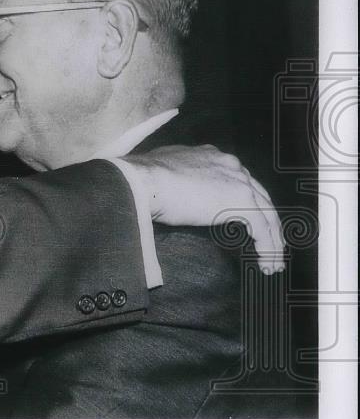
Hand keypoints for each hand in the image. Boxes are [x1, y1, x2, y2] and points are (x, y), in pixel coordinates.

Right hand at [124, 144, 285, 273]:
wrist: (146, 181)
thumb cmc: (146, 179)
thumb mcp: (166, 170)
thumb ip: (180, 176)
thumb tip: (176, 187)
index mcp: (213, 156)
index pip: (238, 179)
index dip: (246, 200)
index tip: (247, 218)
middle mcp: (231, 165)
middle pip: (260, 195)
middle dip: (267, 219)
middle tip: (270, 239)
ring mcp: (238, 182)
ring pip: (267, 212)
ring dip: (272, 237)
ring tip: (272, 258)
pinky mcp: (241, 202)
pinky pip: (262, 228)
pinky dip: (267, 247)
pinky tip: (266, 261)